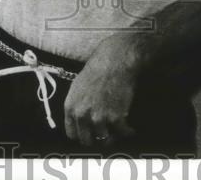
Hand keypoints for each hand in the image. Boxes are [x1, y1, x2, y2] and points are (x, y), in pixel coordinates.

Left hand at [64, 32, 142, 146]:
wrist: (114, 61)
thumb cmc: (97, 69)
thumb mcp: (77, 86)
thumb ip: (76, 105)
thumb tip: (80, 117)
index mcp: (70, 108)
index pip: (72, 134)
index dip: (81, 134)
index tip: (89, 134)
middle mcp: (82, 116)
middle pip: (87, 140)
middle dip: (96, 139)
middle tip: (104, 135)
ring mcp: (99, 118)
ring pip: (104, 139)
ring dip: (112, 137)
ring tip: (118, 133)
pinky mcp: (116, 118)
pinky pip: (121, 132)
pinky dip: (127, 132)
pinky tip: (130, 129)